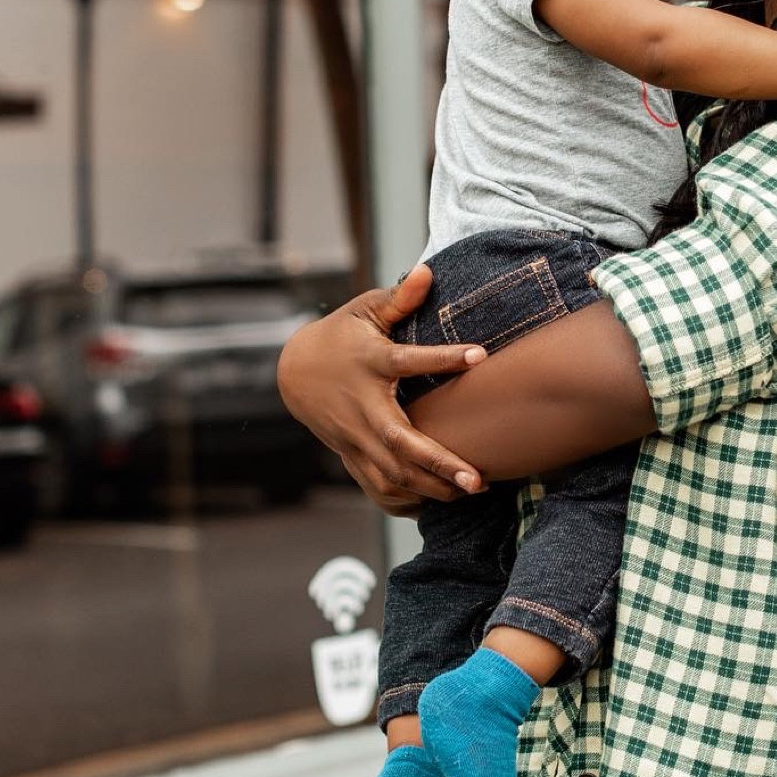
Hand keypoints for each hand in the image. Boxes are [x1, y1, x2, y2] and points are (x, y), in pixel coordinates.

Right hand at [276, 265, 486, 514]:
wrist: (296, 372)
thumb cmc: (341, 337)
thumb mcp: (365, 311)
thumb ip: (399, 298)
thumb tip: (428, 271)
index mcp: (371, 363)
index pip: (408, 360)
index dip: (442, 358)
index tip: (480, 354)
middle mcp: (363, 407)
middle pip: (400, 441)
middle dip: (438, 463)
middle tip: (477, 479)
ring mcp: (355, 437)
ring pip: (391, 473)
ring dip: (429, 487)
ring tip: (470, 491)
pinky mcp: (351, 455)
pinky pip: (376, 487)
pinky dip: (402, 502)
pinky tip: (433, 505)